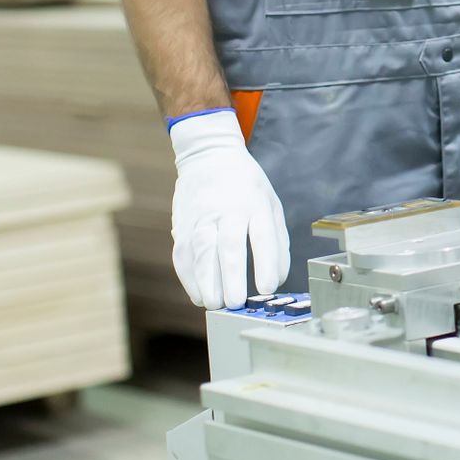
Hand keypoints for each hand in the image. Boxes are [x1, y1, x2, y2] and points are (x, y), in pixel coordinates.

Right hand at [169, 110, 289, 309]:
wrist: (208, 155)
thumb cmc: (245, 186)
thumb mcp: (270, 203)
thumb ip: (276, 241)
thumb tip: (277, 279)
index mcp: (255, 203)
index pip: (262, 236)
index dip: (265, 264)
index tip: (267, 289)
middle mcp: (227, 209)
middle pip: (229, 246)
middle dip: (232, 277)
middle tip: (236, 302)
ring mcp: (202, 217)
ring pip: (202, 252)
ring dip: (207, 282)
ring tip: (215, 304)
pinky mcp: (182, 226)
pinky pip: (183, 256)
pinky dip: (190, 278)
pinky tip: (199, 295)